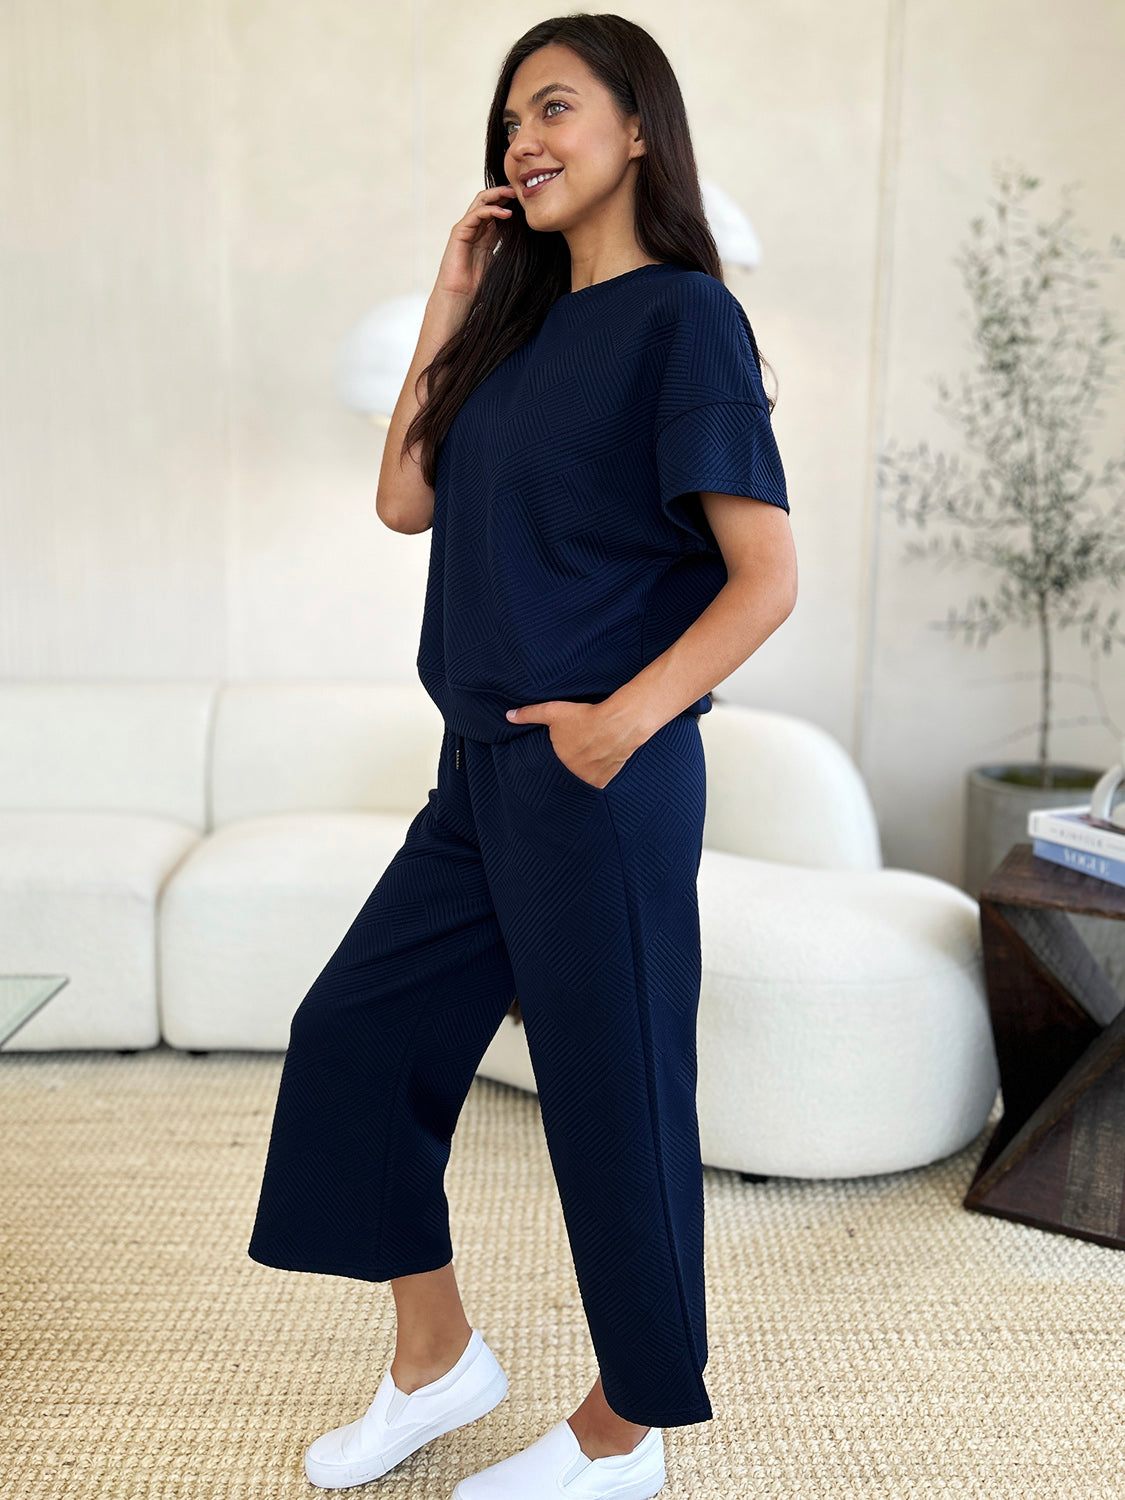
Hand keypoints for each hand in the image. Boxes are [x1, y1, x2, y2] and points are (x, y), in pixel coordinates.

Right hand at [432, 186, 518, 302]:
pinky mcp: (459, 232)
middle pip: (488, 200)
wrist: (459, 296)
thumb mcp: (499, 260)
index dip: (509, 201)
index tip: (525, 199)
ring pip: (480, 201)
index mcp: (484, 233)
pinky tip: (506, 214)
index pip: (496, 208)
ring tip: (514, 195)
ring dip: (498, 196)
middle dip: (504, 193)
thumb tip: (526, 240)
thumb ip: (507, 247)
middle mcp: (474, 227)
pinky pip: (475, 214)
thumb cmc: (477, 284)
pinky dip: (491, 211)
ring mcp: (465, 228)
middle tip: (520, 191)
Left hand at [505, 701, 637, 789]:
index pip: (550, 764)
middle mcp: (572, 775)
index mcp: (558, 762)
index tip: (561, 748)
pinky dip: (595, 774)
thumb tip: (508, 716)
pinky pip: (595, 782)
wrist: (619, 724)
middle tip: (576, 749)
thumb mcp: (553, 712)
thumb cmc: (585, 716)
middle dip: (568, 763)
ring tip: (587, 755)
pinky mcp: (604, 782)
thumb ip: (529, 714)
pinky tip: (597, 762)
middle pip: (565, 771)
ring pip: (579, 778)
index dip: (555, 755)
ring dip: (581, 771)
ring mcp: (588, 781)